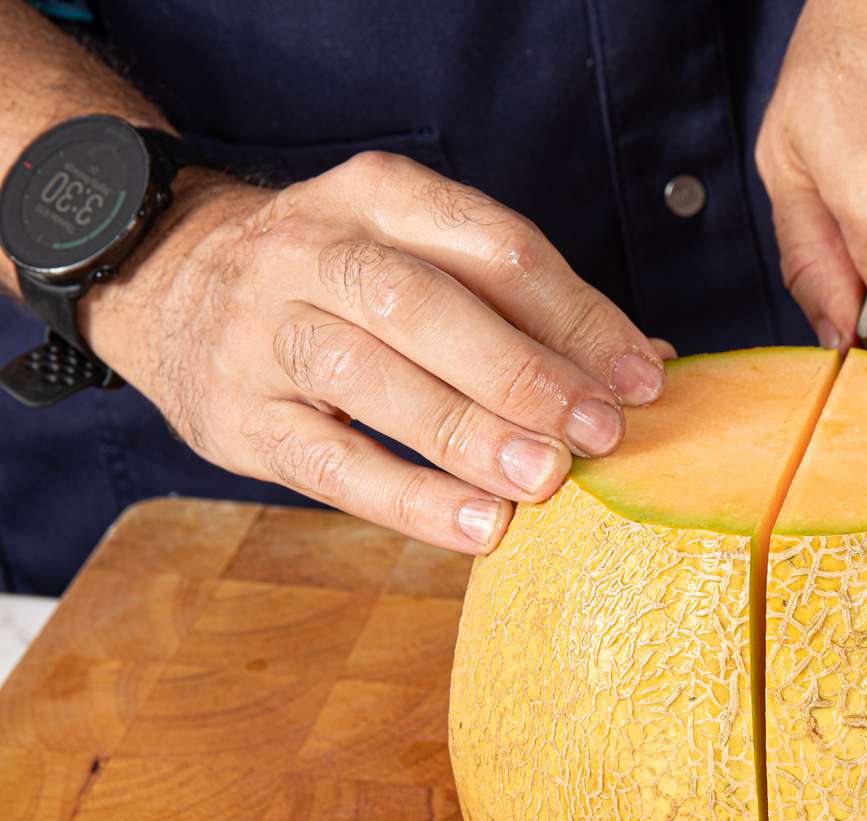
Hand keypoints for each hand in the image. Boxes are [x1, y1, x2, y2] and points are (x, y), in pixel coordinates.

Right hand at [81, 154, 672, 552]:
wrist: (168, 282)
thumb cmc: (338, 279)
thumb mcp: (416, 252)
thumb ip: (521, 303)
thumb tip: (644, 366)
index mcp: (379, 197)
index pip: (495, 247)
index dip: (577, 315)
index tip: (642, 377)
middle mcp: (313, 250)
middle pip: (427, 305)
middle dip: (525, 371)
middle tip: (599, 430)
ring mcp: (264, 331)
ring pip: (373, 378)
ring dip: (471, 432)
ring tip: (548, 478)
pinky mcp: (238, 418)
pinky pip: (331, 464)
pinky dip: (410, 498)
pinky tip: (479, 524)